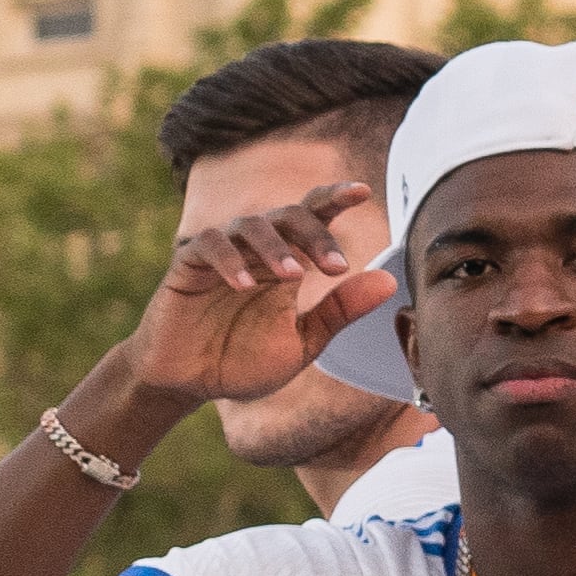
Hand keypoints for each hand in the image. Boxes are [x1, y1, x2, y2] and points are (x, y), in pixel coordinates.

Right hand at [122, 181, 397, 408]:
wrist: (189, 385)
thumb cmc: (244, 360)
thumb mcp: (302, 341)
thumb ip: (340, 311)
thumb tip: (390, 281)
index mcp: (288, 260)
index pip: (313, 216)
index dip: (335, 197)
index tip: (363, 191)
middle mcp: (257, 249)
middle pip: (289, 215)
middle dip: (316, 234)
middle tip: (337, 266)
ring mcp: (221, 253)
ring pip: (250, 224)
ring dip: (276, 246)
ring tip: (295, 276)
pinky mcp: (186, 266)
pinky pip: (208, 245)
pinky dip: (229, 260)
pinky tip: (244, 285)